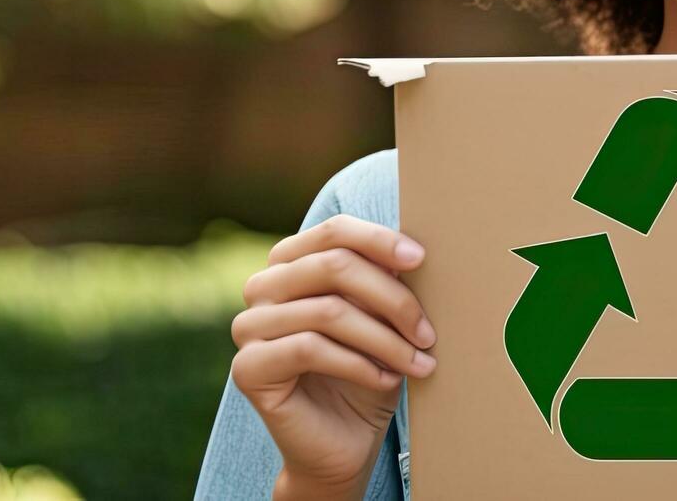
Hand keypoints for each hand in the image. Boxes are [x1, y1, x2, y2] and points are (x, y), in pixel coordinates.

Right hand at [230, 214, 437, 499]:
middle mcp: (262, 288)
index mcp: (291, 263)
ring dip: (385, 339)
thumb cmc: (369, 373)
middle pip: (334, 266)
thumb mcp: (383, 320)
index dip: (379, 241)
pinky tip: (387, 380)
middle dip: (393, 299)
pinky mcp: (247, 368)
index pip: (334, 231)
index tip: (421, 260)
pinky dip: (359, 364)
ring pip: (329, 311)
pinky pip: (310, 349)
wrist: (344, 445)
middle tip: (429, 333)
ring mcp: (248, 327)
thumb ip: (386, 280)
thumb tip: (413, 249)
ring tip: (420, 362)